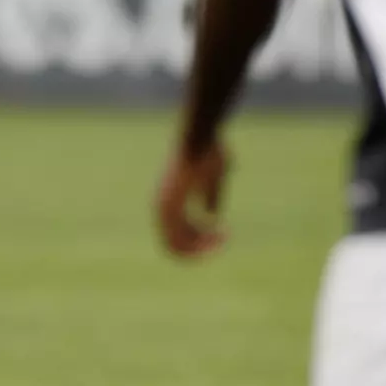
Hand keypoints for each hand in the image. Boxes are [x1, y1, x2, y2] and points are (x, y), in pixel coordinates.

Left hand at [156, 139, 229, 258]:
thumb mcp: (213, 179)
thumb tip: (211, 216)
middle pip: (176, 245)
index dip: (199, 242)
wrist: (200, 136)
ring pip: (178, 246)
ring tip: (224, 238)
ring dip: (203, 248)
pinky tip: (220, 235)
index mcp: (169, 202)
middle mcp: (162, 208)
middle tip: (223, 242)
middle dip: (201, 249)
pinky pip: (180, 240)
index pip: (177, 236)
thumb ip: (211, 197)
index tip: (221, 238)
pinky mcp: (170, 207)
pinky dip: (200, 244)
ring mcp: (163, 208)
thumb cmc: (207, 152)